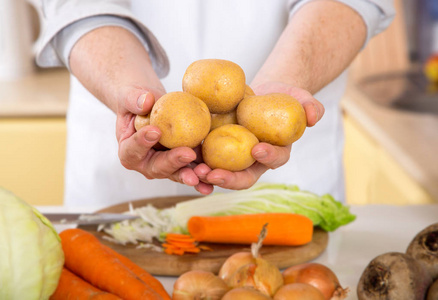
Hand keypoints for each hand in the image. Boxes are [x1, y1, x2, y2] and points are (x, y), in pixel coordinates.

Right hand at [115, 87, 214, 193]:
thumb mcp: (131, 95)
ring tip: (203, 175)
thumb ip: (134, 99)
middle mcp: (146, 163)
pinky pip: (194, 169)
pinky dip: (204, 175)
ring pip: (178, 173)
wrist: (152, 107)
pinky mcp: (184, 163)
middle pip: (158, 167)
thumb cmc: (138, 101)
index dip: (142, 143)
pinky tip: (214, 179)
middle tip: (188, 155)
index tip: (156, 131)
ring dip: (192, 174)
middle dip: (173, 163)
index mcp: (129, 150)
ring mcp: (166, 166)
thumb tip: (145, 101)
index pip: (132, 150)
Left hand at [193, 81, 323, 190]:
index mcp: (274, 153)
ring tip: (194, 172)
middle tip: (215, 175)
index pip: (274, 160)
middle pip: (242, 176)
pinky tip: (181, 156)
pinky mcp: (214, 148)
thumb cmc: (281, 98)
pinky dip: (192, 161)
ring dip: (207, 176)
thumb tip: (315, 115)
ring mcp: (232, 157)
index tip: (258, 149)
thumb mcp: (297, 97)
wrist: (258, 94)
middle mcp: (252, 162)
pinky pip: (203, 157)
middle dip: (229, 179)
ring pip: (219, 173)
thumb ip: (310, 105)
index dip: (268, 157)